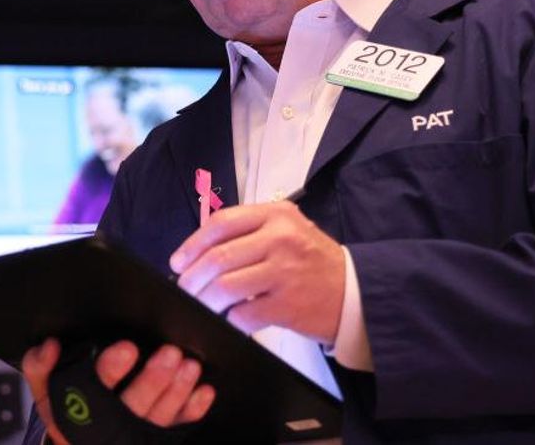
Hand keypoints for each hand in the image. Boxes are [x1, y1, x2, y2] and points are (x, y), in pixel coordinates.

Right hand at [21, 338, 214, 443]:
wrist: (81, 444)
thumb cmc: (68, 410)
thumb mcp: (46, 390)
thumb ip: (40, 366)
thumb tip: (49, 346)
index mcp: (78, 412)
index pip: (92, 389)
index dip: (110, 369)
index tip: (128, 349)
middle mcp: (108, 427)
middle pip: (133, 406)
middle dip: (153, 380)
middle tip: (170, 354)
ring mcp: (134, 437)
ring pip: (159, 418)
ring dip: (177, 392)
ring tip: (189, 366)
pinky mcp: (154, 439)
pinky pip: (177, 428)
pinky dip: (192, 411)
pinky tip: (203, 392)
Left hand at [170, 200, 345, 340]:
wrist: (356, 292)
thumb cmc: (313, 261)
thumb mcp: (287, 230)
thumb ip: (249, 232)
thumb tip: (199, 253)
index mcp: (276, 215)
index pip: (221, 223)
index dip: (192, 244)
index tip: (178, 262)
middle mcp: (280, 239)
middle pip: (217, 257)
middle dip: (192, 278)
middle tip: (185, 289)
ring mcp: (285, 272)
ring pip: (225, 286)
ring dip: (205, 300)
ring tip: (201, 305)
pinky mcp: (288, 305)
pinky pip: (243, 314)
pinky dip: (230, 319)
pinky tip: (231, 319)